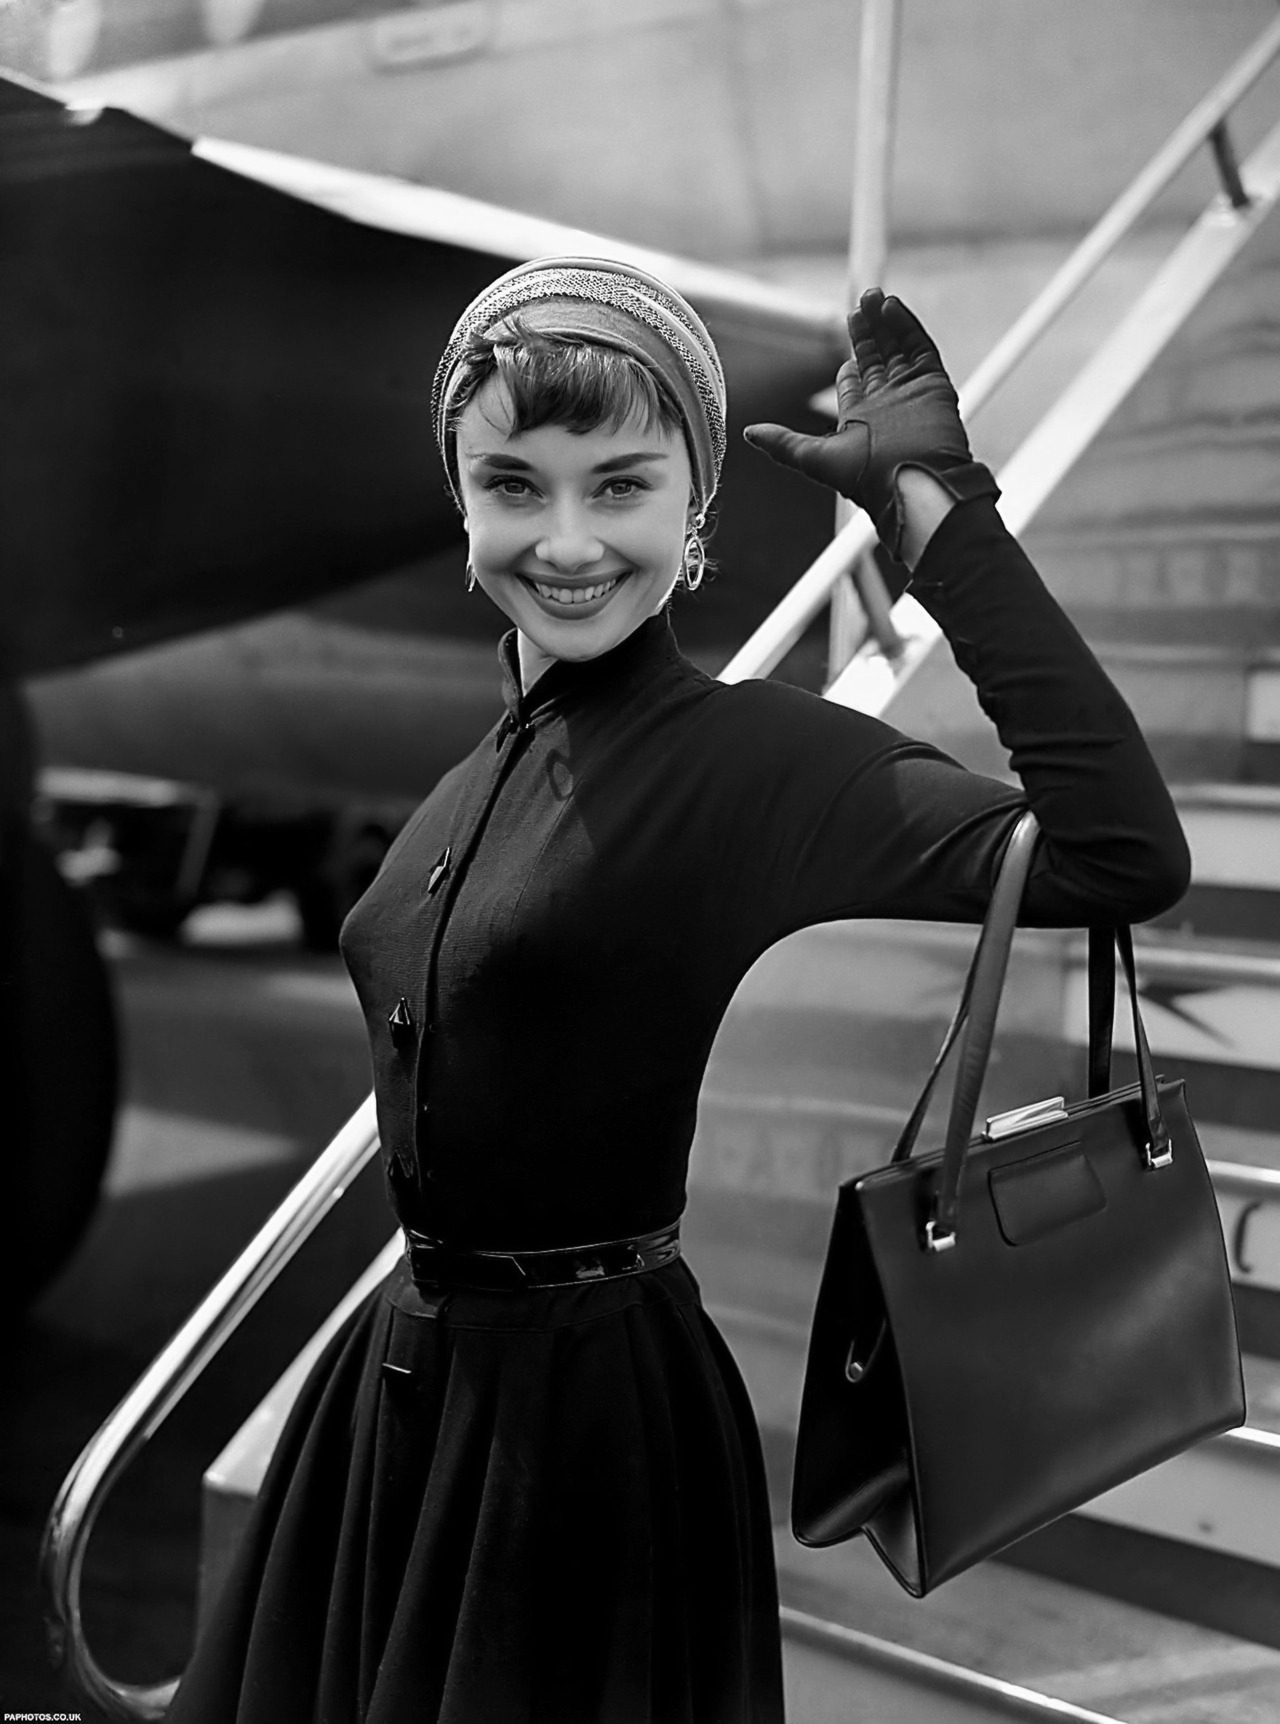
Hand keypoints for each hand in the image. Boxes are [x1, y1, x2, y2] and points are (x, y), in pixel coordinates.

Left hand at [743, 288, 998, 560]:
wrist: (910, 485)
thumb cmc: (864, 478)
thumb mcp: (812, 457)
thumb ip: (782, 442)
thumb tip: (749, 434)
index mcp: (860, 419)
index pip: (854, 378)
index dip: (848, 357)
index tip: (843, 329)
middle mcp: (887, 403)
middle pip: (877, 356)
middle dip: (867, 330)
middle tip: (859, 303)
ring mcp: (911, 392)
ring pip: (898, 348)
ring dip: (886, 322)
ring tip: (874, 296)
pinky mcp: (933, 384)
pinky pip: (921, 348)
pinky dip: (907, 326)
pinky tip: (892, 307)